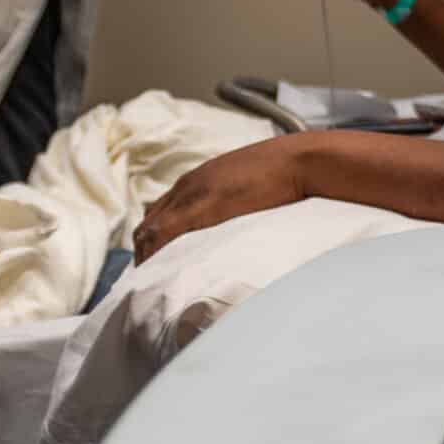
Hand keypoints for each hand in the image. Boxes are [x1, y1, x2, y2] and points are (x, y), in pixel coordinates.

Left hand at [134, 140, 304, 261]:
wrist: (298, 161)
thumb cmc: (283, 174)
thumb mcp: (249, 187)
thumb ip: (233, 202)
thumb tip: (238, 222)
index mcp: (198, 180)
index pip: (160, 211)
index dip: (154, 238)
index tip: (158, 262)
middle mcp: (188, 186)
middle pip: (148, 222)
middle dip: (145, 251)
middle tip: (152, 278)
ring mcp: (191, 195)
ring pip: (149, 229)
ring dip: (148, 256)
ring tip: (154, 282)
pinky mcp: (199, 208)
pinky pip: (162, 233)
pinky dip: (155, 254)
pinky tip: (159, 273)